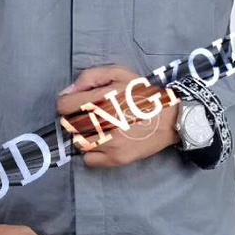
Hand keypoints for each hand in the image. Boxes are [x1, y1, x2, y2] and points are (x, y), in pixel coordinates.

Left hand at [56, 64, 181, 167]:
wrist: (171, 118)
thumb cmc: (142, 94)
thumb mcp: (118, 73)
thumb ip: (89, 77)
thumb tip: (67, 93)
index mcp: (101, 98)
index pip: (63, 106)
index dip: (67, 104)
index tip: (76, 105)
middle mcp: (102, 122)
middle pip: (68, 125)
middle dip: (75, 119)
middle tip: (90, 117)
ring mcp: (108, 143)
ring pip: (77, 143)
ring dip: (83, 136)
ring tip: (98, 130)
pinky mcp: (116, 159)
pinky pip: (88, 160)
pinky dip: (91, 153)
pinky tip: (103, 144)